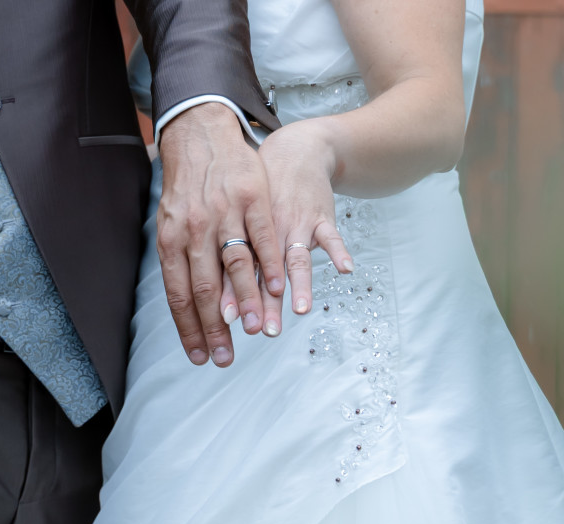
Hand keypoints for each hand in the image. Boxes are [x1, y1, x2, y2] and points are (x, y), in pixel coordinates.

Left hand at [158, 103, 284, 366]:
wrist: (202, 132)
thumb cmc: (188, 188)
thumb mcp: (172, 224)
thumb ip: (181, 263)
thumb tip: (188, 308)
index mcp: (171, 239)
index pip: (178, 295)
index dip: (189, 329)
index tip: (200, 357)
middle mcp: (194, 228)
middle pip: (204, 287)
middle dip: (216, 328)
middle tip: (226, 358)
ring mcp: (224, 212)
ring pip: (235, 265)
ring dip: (248, 302)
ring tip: (258, 332)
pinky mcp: (252, 198)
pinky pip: (263, 238)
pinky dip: (271, 266)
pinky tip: (279, 289)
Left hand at [220, 119, 353, 336]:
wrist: (294, 152)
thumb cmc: (261, 195)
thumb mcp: (240, 222)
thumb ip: (233, 262)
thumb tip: (217, 308)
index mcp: (245, 236)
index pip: (234, 272)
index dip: (232, 297)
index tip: (227, 323)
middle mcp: (268, 233)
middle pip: (265, 273)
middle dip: (265, 303)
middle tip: (264, 331)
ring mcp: (297, 225)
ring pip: (296, 258)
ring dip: (299, 285)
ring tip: (301, 309)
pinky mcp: (321, 217)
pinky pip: (331, 235)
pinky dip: (339, 251)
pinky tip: (346, 269)